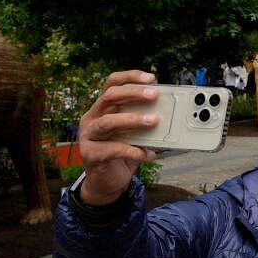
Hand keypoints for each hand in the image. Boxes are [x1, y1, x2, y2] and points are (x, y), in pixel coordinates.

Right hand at [77, 71, 159, 205]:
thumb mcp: (133, 132)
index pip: (112, 83)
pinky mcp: (91, 155)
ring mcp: (88, 136)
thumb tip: (169, 112)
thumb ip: (143, 120)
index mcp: (102, 108)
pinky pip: (113, 150)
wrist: (106, 181)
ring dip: (132, 120)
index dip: (130, 77)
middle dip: (133, 93)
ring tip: (154, 121)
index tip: (151, 78)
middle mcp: (92, 118)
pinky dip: (134, 151)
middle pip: (109, 97)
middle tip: (154, 96)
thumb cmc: (120, 151)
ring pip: (107, 122)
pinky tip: (148, 154)